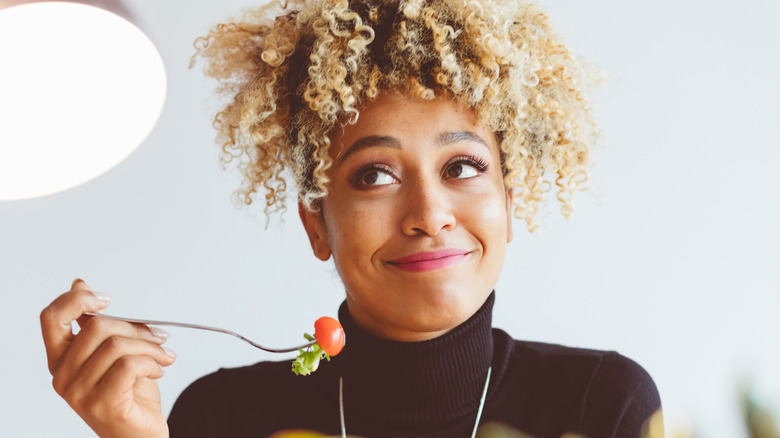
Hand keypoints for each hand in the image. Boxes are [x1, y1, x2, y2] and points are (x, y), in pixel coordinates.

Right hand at [41, 279, 175, 437]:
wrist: (140, 434)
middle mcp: (63, 377)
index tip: (108, 299)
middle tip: (159, 336)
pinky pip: (129, 366)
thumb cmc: (130, 393)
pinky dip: (152, 362)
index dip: (77, 300)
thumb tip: (79, 285)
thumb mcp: (113, 352)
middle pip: (97, 327)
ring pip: (117, 346)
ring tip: (165, 356)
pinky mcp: (102, 405)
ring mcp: (80, 393)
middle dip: (137, 327)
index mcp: (61, 359)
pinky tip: (160, 369)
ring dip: (151, 347)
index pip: (51, 318)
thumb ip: (96, 324)